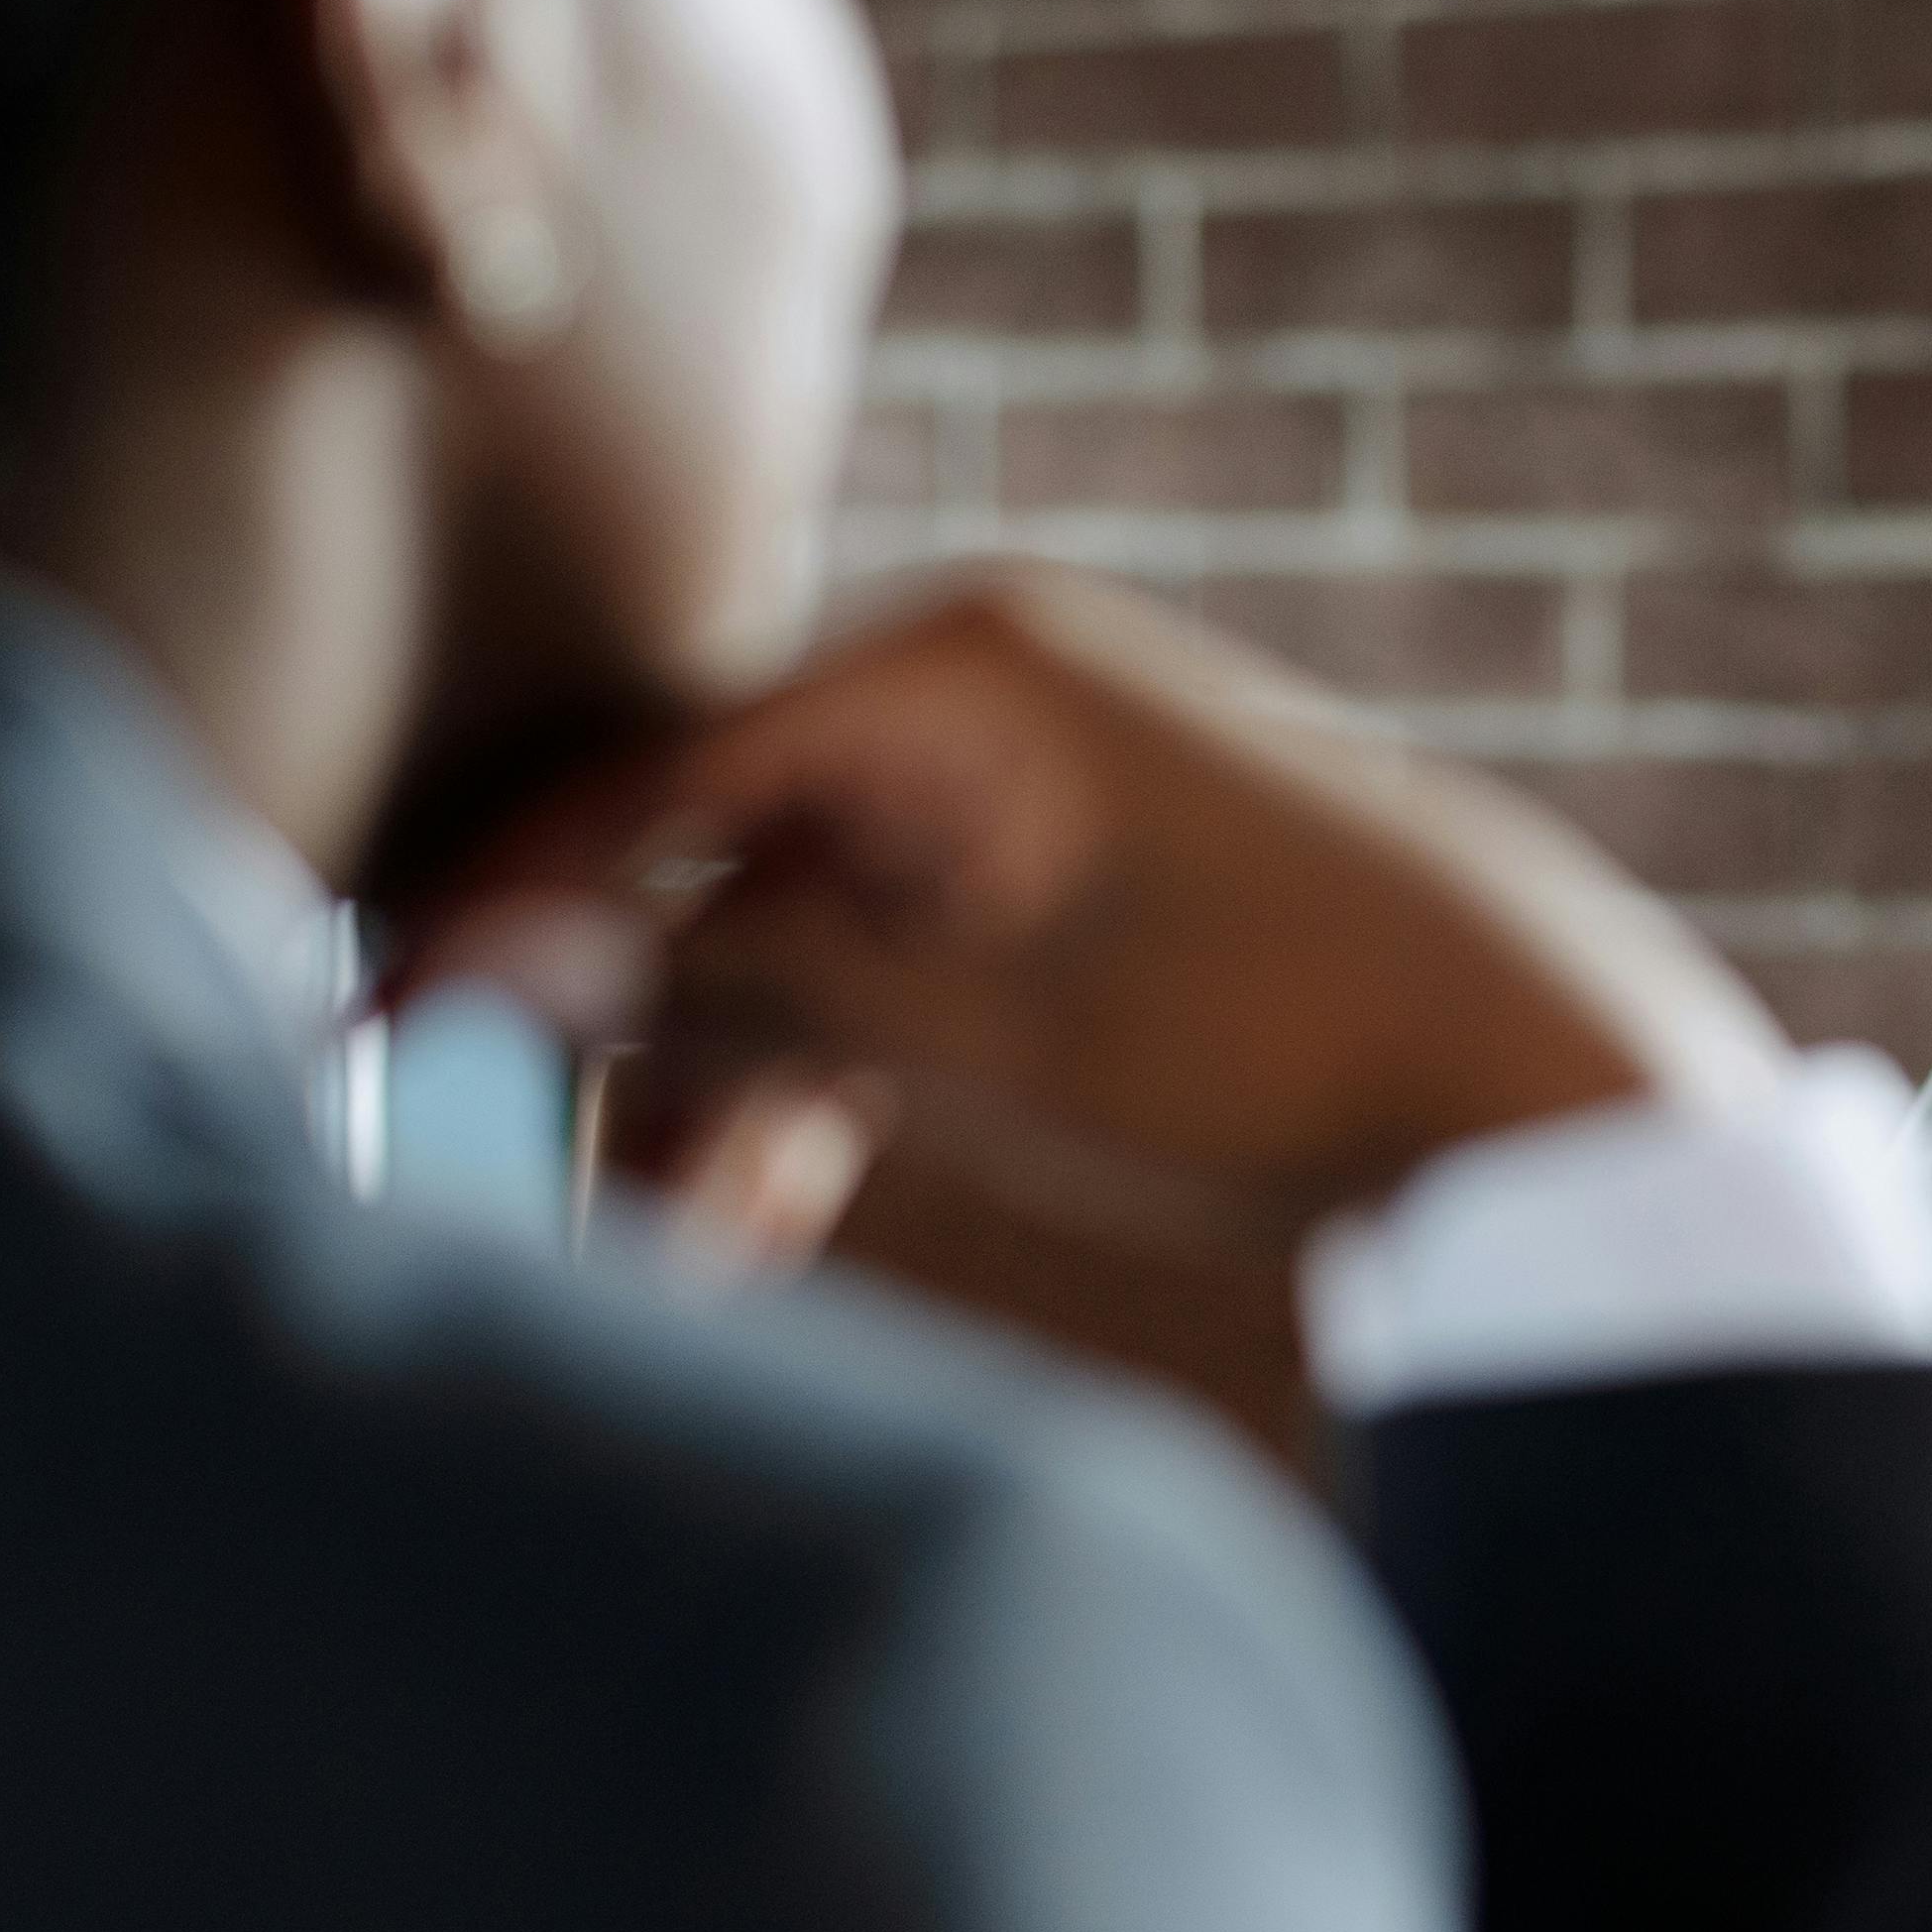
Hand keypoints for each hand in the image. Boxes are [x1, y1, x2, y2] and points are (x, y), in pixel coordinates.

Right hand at [400, 569, 1788, 1267]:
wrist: (1543, 1075)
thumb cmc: (1280, 1033)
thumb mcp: (988, 1032)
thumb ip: (750, 994)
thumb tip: (511, 973)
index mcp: (955, 668)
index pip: (659, 779)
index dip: (512, 918)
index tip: (388, 1030)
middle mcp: (975, 701)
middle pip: (715, 866)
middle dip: (632, 1046)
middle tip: (553, 1209)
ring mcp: (1017, 799)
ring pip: (797, 948)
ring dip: (725, 1100)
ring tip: (689, 1264)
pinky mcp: (1056, 900)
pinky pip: (889, 981)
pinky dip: (828, 1092)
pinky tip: (765, 1225)